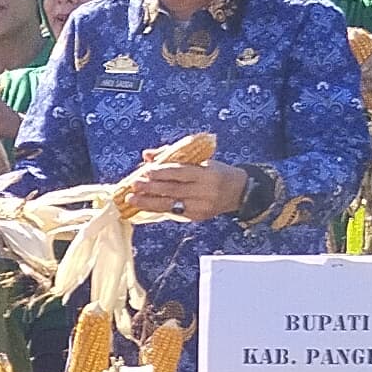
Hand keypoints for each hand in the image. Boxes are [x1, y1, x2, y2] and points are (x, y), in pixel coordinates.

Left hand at [120, 158, 245, 220]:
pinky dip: (158, 209)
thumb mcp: (200, 160)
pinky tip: (145, 206)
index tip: (145, 171)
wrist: (239, 192)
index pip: (180, 173)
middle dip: (151, 189)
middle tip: (134, 186)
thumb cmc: (215, 172)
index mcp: (206, 174)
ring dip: (149, 203)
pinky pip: (174, 213)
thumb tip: (146, 155)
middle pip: (173, 190)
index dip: (162, 172)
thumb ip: (172, 156)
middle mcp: (203, 192)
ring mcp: (200, 207)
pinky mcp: (197, 217)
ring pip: (170, 205)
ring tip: (132, 199)